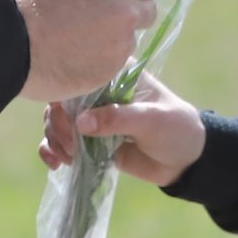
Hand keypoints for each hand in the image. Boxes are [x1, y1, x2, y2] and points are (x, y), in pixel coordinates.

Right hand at [11, 0, 172, 101]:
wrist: (7, 45)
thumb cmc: (28, 3)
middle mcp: (125, 13)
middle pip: (149, 10)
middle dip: (132, 12)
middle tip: (104, 15)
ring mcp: (119, 46)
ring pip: (129, 39)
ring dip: (113, 38)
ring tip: (79, 40)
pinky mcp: (108, 72)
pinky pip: (112, 63)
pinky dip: (99, 60)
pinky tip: (74, 57)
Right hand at [37, 72, 206, 187]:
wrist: (185, 161)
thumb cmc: (175, 129)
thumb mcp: (152, 120)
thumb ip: (118, 118)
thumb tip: (81, 123)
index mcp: (115, 73)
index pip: (79, 74)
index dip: (66, 95)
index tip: (71, 120)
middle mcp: (97, 91)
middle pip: (60, 99)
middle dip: (59, 124)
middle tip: (71, 146)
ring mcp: (91, 115)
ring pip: (56, 120)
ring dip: (55, 139)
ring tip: (68, 158)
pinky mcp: (88, 139)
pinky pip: (60, 141)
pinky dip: (52, 151)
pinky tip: (56, 165)